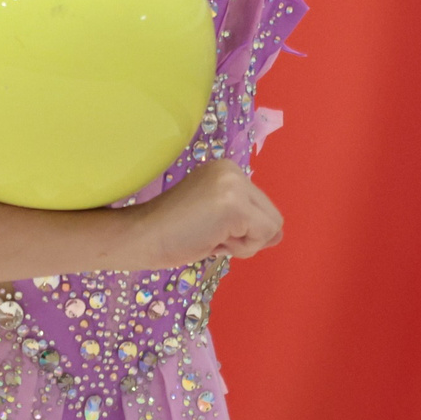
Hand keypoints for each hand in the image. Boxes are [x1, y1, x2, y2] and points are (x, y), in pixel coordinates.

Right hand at [125, 160, 282, 268]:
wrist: (141, 236)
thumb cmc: (173, 233)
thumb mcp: (216, 219)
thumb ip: (246, 221)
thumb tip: (279, 234)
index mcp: (227, 171)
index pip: (262, 208)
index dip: (241, 231)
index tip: (207, 228)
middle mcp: (233, 170)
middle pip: (272, 217)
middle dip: (245, 237)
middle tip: (209, 234)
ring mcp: (234, 185)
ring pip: (271, 228)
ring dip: (243, 244)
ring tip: (209, 235)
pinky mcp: (234, 206)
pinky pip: (263, 236)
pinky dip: (241, 249)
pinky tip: (211, 240)